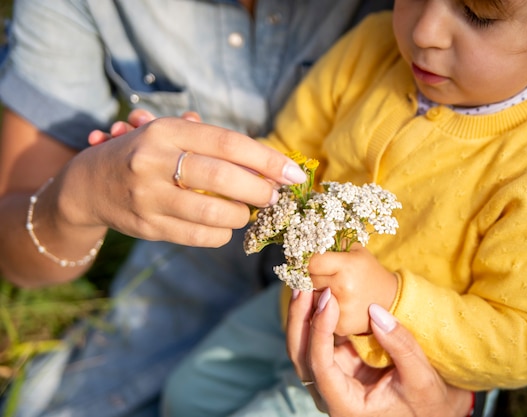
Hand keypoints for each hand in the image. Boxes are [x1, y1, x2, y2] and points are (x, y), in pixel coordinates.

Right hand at [60, 111, 306, 247]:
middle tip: (275, 196)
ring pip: (214, 211)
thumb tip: (267, 164)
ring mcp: (148, 196)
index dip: (267, 159)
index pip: (228, 143)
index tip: (292, 173)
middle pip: (224, 177)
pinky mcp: (147, 226)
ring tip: (248, 211)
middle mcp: (154, 161)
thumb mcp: (169, 135)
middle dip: (261, 190)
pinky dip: (222, 232)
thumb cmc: (145, 155)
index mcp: (166, 132)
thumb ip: (213, 143)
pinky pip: (199, 235)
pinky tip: (224, 224)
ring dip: (242, 215)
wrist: (88, 185)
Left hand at [286, 289, 473, 416]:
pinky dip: (314, 318)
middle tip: (305, 286)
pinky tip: (316, 295)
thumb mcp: (421, 376)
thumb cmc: (426, 402)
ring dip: (302, 316)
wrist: (429, 412)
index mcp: (346, 405)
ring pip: (303, 348)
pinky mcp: (335, 367)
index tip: (327, 300)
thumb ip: (401, 346)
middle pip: (301, 356)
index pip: (320, 367)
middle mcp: (330, 395)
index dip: (319, 331)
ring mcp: (329, 381)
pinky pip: (316, 342)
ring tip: (305, 284)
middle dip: (300, 319)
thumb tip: (375, 311)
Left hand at [308, 244, 396, 335]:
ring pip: (311, 299)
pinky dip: (323, 310)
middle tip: (327, 276)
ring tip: (334, 290)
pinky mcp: (340, 327)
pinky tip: (337, 305)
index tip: (315, 262)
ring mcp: (341, 310)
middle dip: (313, 278)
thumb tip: (307, 245)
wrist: (389, 299)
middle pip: (309, 281)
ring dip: (316, 294)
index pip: (312, 263)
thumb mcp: (354, 250)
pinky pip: (318, 314)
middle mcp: (343, 288)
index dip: (311, 262)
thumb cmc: (367, 270)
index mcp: (347, 266)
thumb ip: (331, 245)